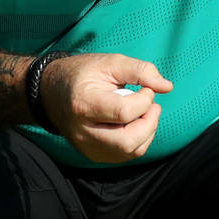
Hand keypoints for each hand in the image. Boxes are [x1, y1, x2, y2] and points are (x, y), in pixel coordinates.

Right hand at [42, 53, 172, 162]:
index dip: (144, 100)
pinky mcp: (93, 154)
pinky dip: (138, 141)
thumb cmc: (83, 74)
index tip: (146, 89)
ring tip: (145, 113)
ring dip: (147, 132)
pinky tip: (135, 124)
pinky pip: (125, 156)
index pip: (125, 112)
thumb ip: (140, 70)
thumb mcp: (110, 62)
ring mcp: (88, 147)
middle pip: (128, 141)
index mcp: (84, 104)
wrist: (52, 93)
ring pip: (130, 152)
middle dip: (150, 123)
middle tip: (152, 106)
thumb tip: (167, 87)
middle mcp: (84, 131)